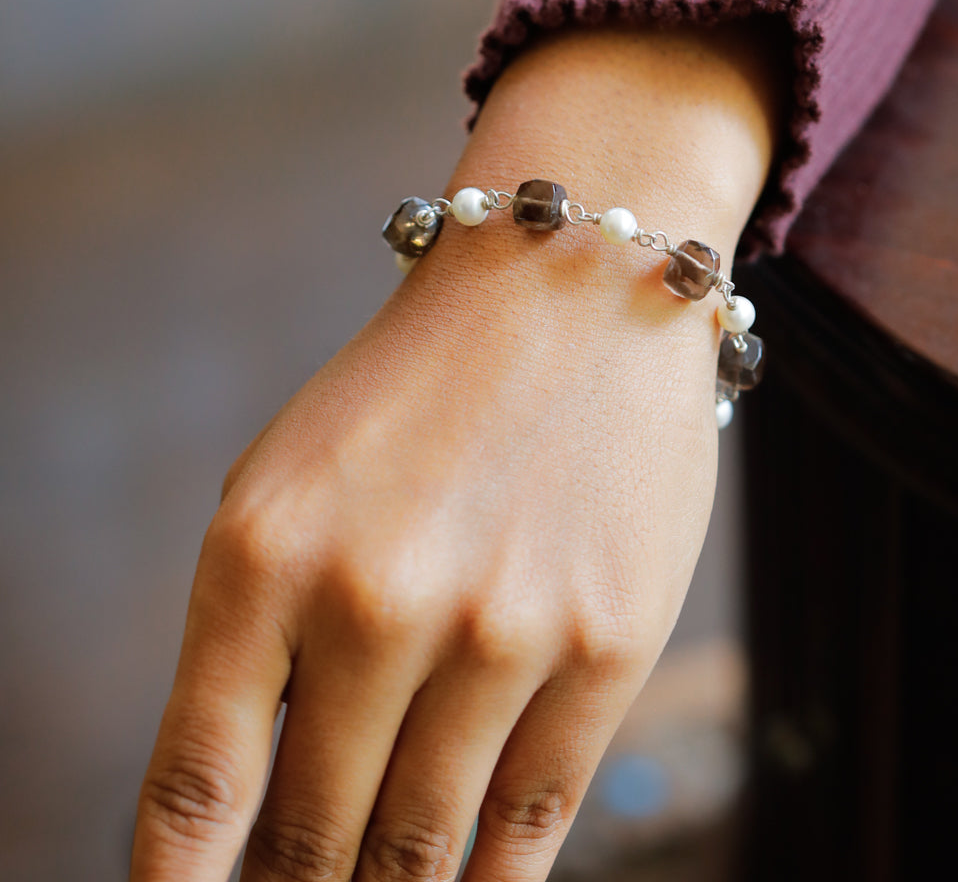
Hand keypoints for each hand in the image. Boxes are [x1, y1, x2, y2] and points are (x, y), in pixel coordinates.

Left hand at [131, 20, 783, 880]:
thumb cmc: (422, 390)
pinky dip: (490, 881)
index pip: (194, 794)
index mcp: (262, 554)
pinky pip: (533, 817)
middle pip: (308, 842)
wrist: (575, 289)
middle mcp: (374, 602)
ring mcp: (501, 630)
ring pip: (421, 848)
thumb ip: (266, 639)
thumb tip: (255, 806)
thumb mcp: (296, 483)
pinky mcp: (609, 644)